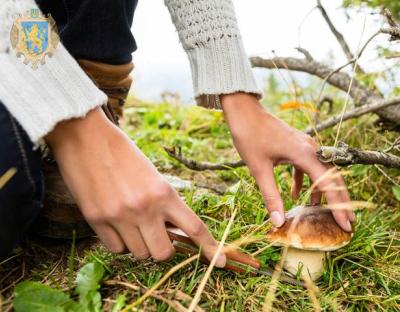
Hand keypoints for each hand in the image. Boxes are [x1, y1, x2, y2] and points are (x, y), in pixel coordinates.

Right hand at [46, 107, 225, 265]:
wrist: (86, 137)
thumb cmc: (122, 152)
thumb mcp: (151, 174)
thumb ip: (163, 203)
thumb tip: (171, 230)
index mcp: (164, 192)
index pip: (194, 227)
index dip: (210, 248)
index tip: (221, 262)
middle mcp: (145, 208)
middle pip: (164, 253)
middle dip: (164, 248)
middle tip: (158, 234)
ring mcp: (120, 216)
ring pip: (140, 254)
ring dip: (140, 244)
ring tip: (132, 222)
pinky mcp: (96, 220)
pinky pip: (116, 249)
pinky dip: (120, 243)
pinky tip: (116, 224)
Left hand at [221, 93, 354, 231]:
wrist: (244, 112)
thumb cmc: (249, 137)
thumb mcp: (259, 169)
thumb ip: (270, 196)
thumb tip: (277, 222)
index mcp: (304, 154)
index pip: (329, 183)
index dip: (339, 206)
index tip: (346, 224)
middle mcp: (311, 148)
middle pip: (332, 177)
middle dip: (339, 201)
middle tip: (346, 223)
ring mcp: (305, 145)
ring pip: (321, 171)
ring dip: (322, 191)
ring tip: (322, 212)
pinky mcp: (297, 145)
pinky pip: (308, 165)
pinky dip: (305, 180)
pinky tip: (294, 194)